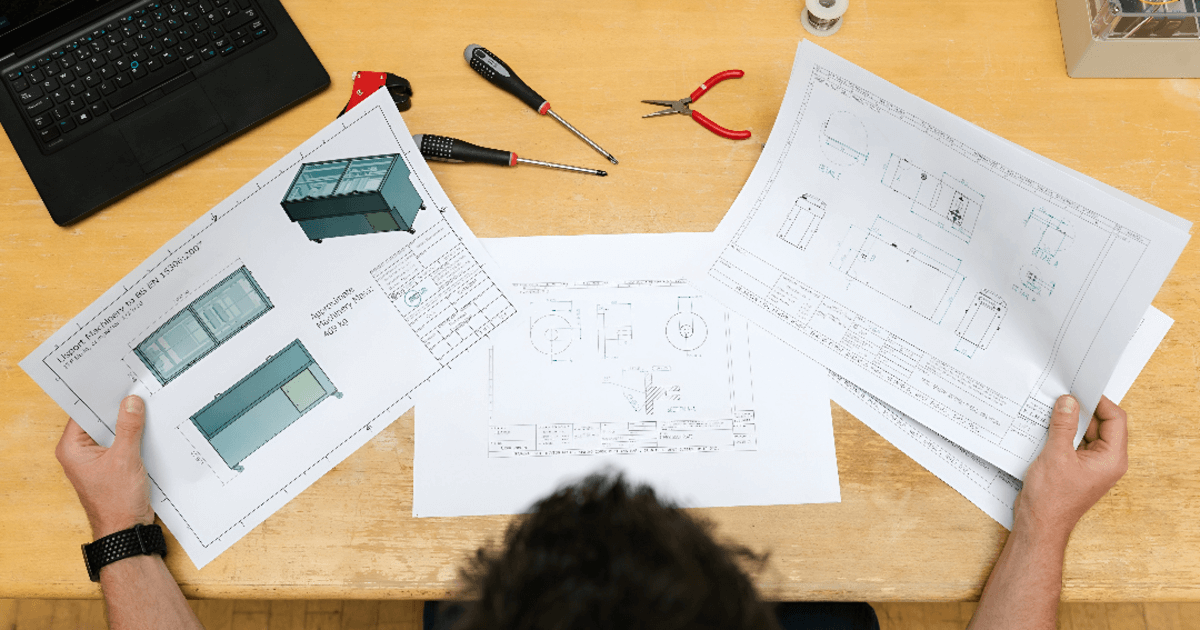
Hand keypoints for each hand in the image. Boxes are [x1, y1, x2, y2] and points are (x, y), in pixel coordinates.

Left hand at [55, 395, 154, 539]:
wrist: (127, 531)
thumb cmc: (116, 502)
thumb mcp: (125, 459)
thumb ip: (129, 428)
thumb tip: (131, 403)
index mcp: (72, 449)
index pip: (83, 413)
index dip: (100, 398)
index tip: (117, 384)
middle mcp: (80, 453)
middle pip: (99, 421)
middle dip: (117, 410)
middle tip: (135, 392)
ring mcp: (97, 460)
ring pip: (112, 432)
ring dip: (128, 424)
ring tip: (144, 407)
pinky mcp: (112, 466)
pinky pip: (122, 443)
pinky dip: (134, 437)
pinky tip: (148, 428)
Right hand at [1015, 395, 1128, 543]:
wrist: (1039, 524)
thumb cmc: (1052, 497)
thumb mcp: (1056, 454)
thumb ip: (1063, 425)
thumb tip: (1068, 402)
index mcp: (1112, 458)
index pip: (1115, 420)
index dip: (1099, 402)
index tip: (1081, 389)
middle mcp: (1107, 462)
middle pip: (1102, 425)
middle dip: (1082, 411)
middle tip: (1062, 397)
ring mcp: (1092, 466)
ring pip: (1086, 434)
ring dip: (1070, 423)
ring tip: (1051, 412)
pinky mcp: (1078, 469)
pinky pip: (1075, 444)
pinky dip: (1063, 435)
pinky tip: (1046, 428)